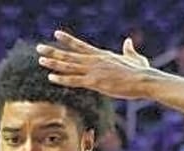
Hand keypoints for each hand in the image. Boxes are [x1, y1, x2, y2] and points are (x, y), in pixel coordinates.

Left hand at [38, 32, 154, 98]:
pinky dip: (62, 79)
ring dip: (54, 63)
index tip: (56, 34)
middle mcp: (95, 60)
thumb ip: (128, 50)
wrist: (143, 80)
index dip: (68, 40)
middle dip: (53, 51)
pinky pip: (75, 80)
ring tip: (41, 59)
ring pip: (69, 66)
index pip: (81, 45)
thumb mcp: (134, 58)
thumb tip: (128, 41)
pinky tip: (51, 77)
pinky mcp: (95, 82)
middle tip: (39, 48)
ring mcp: (94, 71)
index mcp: (102, 55)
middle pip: (70, 54)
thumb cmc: (141, 72)